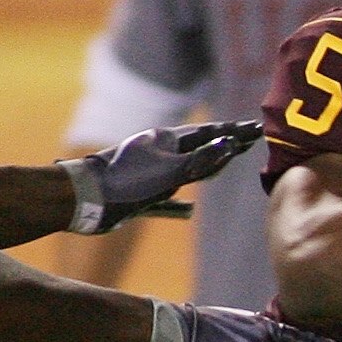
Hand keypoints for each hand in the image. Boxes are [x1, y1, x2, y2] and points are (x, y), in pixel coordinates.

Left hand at [63, 120, 261, 234]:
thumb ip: (201, 161)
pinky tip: (188, 212)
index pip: (209, 134)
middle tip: (249, 139)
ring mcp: (149, 171)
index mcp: (167, 140)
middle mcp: (159, 152)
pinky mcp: (140, 193)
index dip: (234, 133)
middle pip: (200, 147)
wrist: (85, 200)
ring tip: (225, 161)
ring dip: (207, 166)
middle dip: (225, 144)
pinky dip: (181, 202)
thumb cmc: (127, 182)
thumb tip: (230, 145)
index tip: (257, 129)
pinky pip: (169, 196)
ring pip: (187, 168)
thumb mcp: (169, 172)